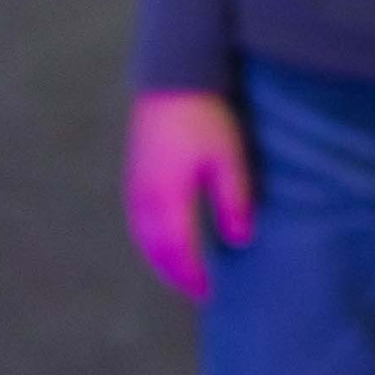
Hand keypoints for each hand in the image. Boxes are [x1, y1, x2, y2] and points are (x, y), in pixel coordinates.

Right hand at [123, 90, 251, 299]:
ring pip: (144, 239)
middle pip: (156, 251)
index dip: (192, 276)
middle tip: (196, 292)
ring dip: (161, 260)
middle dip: (175, 274)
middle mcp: (143, 200)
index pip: (178, 252)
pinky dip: (152, 242)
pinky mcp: (134, 176)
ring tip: (182, 274)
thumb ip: (234, 201)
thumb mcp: (229, 159)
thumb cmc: (206, 118)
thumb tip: (239, 242)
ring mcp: (134, 188)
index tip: (208, 294)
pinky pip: (139, 223)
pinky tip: (166, 242)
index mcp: (167, 199)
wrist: (173, 81)